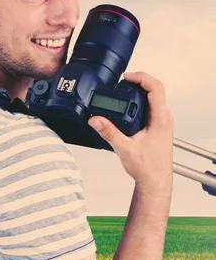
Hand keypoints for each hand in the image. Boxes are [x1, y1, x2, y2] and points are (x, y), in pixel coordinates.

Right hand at [88, 72, 172, 190]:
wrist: (155, 181)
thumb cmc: (148, 168)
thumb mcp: (125, 149)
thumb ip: (109, 132)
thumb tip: (95, 119)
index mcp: (161, 119)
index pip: (156, 88)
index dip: (141, 78)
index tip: (126, 77)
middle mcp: (164, 118)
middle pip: (154, 89)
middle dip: (138, 80)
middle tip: (122, 81)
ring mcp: (161, 121)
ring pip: (152, 97)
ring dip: (138, 90)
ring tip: (123, 88)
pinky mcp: (156, 125)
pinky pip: (150, 106)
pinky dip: (138, 100)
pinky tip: (128, 103)